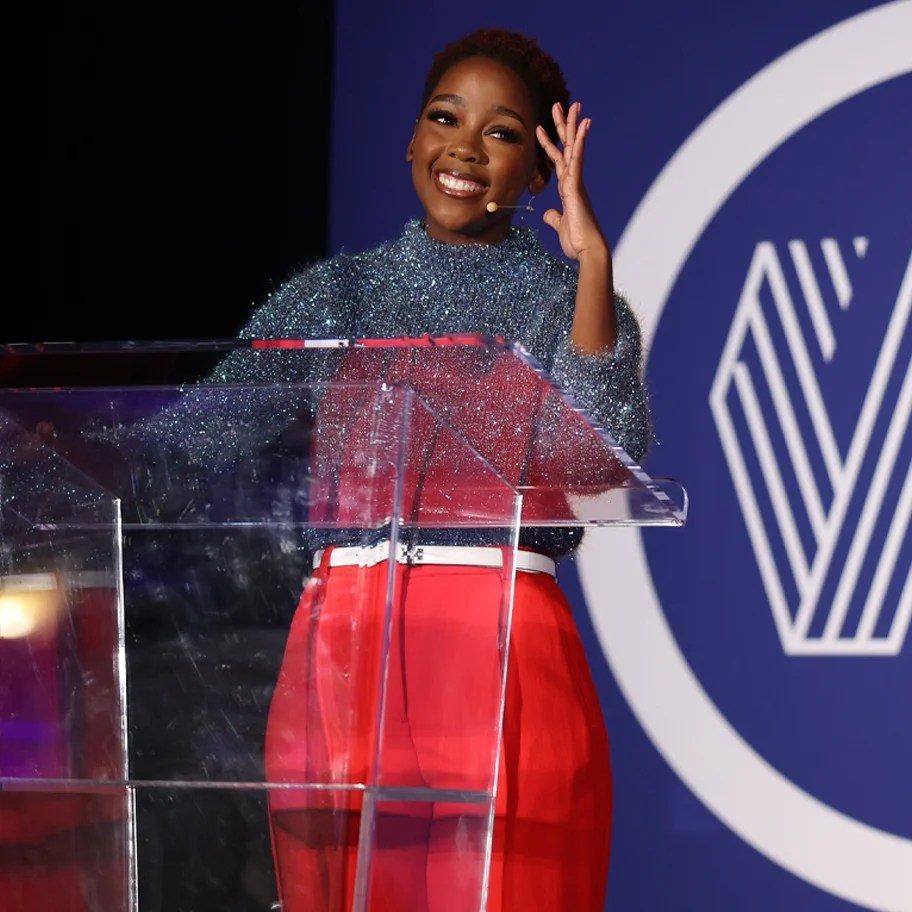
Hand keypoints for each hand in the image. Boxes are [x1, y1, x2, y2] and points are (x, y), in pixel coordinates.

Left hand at [535, 102, 607, 262]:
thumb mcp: (560, 226)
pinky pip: (577, 162)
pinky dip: (578, 145)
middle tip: (560, 105)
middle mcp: (573, 182)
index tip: (541, 128)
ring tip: (571, 105)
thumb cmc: (577, 241)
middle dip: (562, 126)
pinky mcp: (577, 189)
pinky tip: (581, 129)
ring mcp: (576, 183)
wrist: (588, 252)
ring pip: (573, 149)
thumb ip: (554, 217)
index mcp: (568, 189)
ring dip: (571, 127)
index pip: (558, 160)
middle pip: (566, 148)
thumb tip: (547, 213)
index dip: (550, 144)